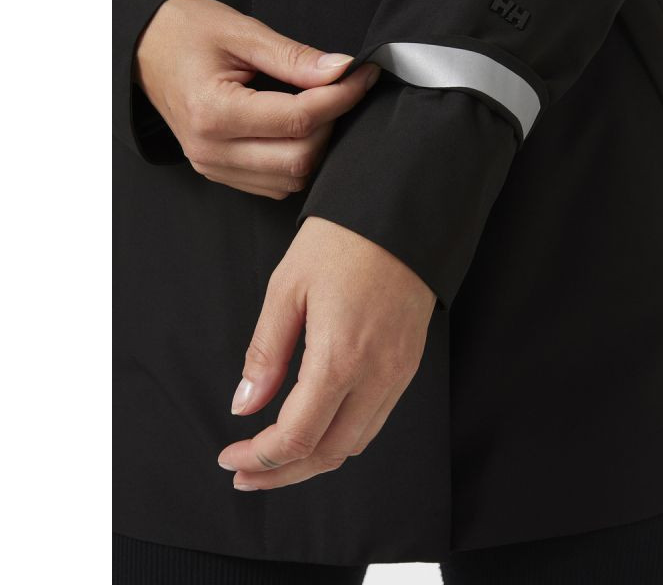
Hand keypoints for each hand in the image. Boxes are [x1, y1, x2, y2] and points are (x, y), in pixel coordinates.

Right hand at [135, 0, 378, 197]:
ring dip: (317, 146)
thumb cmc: (185, 32)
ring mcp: (214, 167)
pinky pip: (275, 184)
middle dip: (331, 125)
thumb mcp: (241, 32)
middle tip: (341, 90)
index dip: (341, 97)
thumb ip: (293, 57)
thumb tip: (341, 71)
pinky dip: (297, 160)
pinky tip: (299, 129)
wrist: (143, 48)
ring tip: (320, 107)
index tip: (362, 75)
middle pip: (300, 159)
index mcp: (213, 112)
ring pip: (292, 178)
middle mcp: (211, 150)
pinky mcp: (221, 173)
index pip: (298, 119)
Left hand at [217, 217, 436, 488]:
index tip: (229, 456)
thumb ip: (266, 353)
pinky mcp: (409, 363)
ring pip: (356, 443)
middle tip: (245, 473)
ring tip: (276, 459)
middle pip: (329, 454)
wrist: (401, 214)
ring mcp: (399, 372)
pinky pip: (376, 419)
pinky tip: (317, 425)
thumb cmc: (342, 241)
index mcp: (341, 357)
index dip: (260, 457)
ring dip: (314, 460)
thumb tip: (244, 404)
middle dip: (283, 473)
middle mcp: (377, 374)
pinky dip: (342, 436)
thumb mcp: (288, 289)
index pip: (297, 436)